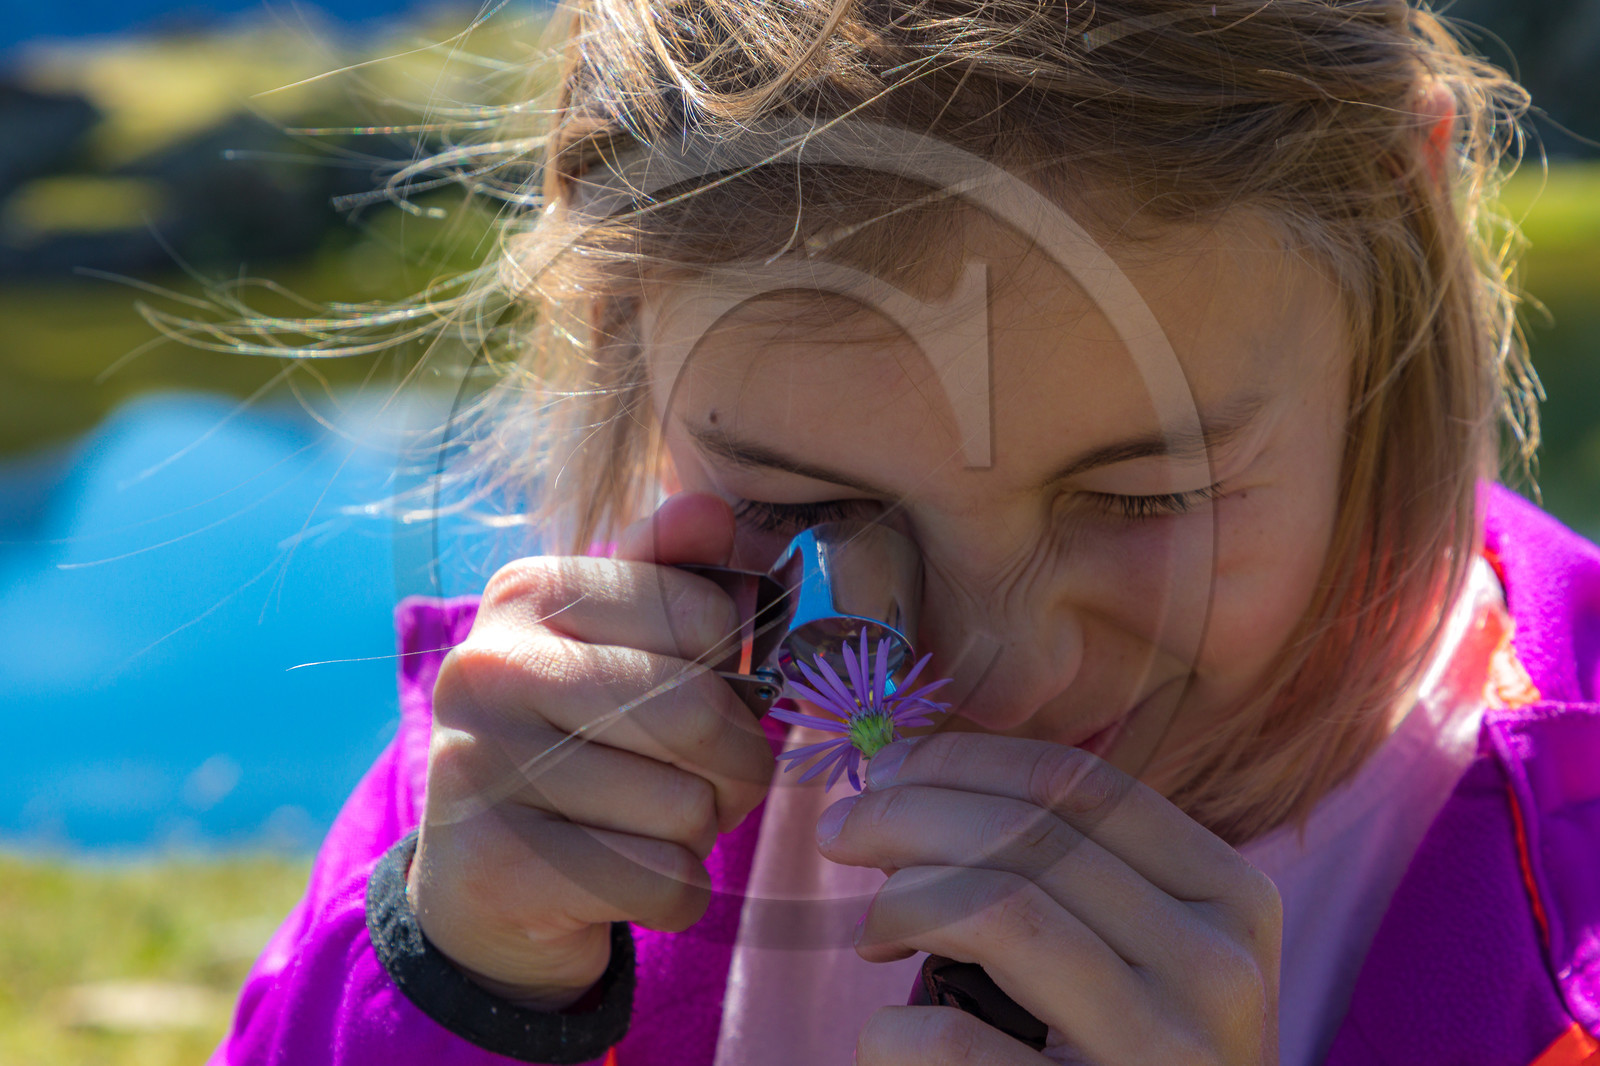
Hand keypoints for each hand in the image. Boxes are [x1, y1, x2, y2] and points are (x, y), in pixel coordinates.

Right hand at [407, 493, 774, 1007]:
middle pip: (699, 711)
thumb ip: (672, 574)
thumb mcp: (619, 645)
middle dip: (739, 764)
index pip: (706, 616)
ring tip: (654, 827)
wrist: (482, 883)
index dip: (742, 676)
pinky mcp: (500, 866)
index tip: (718, 703)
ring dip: (701, 834)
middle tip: (718, 782)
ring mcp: (483, 767)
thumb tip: (713, 510)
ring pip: (687, 807)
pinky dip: (676, 894)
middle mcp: (491, 666)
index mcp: (528, 592)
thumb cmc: (579, 741)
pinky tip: (631, 879)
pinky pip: (662, 881)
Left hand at [818, 733, 1280, 1063]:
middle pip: (1027, 835)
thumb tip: (917, 782)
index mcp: (1232, 900)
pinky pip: (952, 1043)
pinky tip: (886, 1038)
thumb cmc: (1134, 1059)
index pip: (1081, 784)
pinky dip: (892, 1031)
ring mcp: (1167, 1053)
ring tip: (871, 935)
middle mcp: (1220, 970)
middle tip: (840, 835)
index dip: (963, 760)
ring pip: (999, 910)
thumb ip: (1070, 871)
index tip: (886, 768)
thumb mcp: (1150, 955)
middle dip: (905, 815)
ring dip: (900, 903)